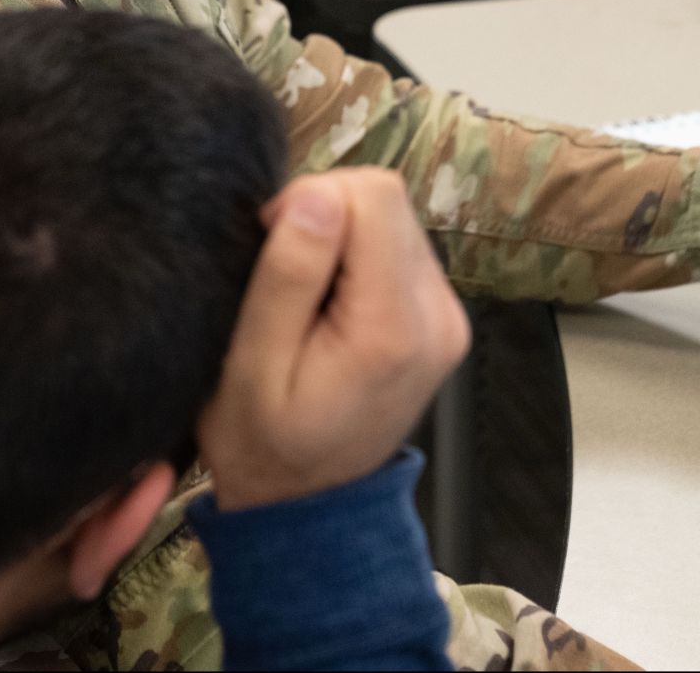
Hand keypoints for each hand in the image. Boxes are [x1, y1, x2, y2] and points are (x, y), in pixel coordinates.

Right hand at [197, 168, 470, 512]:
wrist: (309, 505)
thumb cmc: (261, 440)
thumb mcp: (251, 364)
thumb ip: (288, 277)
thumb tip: (315, 195)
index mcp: (393, 325)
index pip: (373, 196)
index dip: (312, 200)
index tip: (272, 247)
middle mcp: (439, 313)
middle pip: (387, 200)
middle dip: (325, 216)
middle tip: (282, 275)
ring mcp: (448, 314)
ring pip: (394, 217)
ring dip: (342, 236)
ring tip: (305, 295)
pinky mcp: (443, 315)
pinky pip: (400, 246)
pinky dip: (358, 255)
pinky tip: (330, 302)